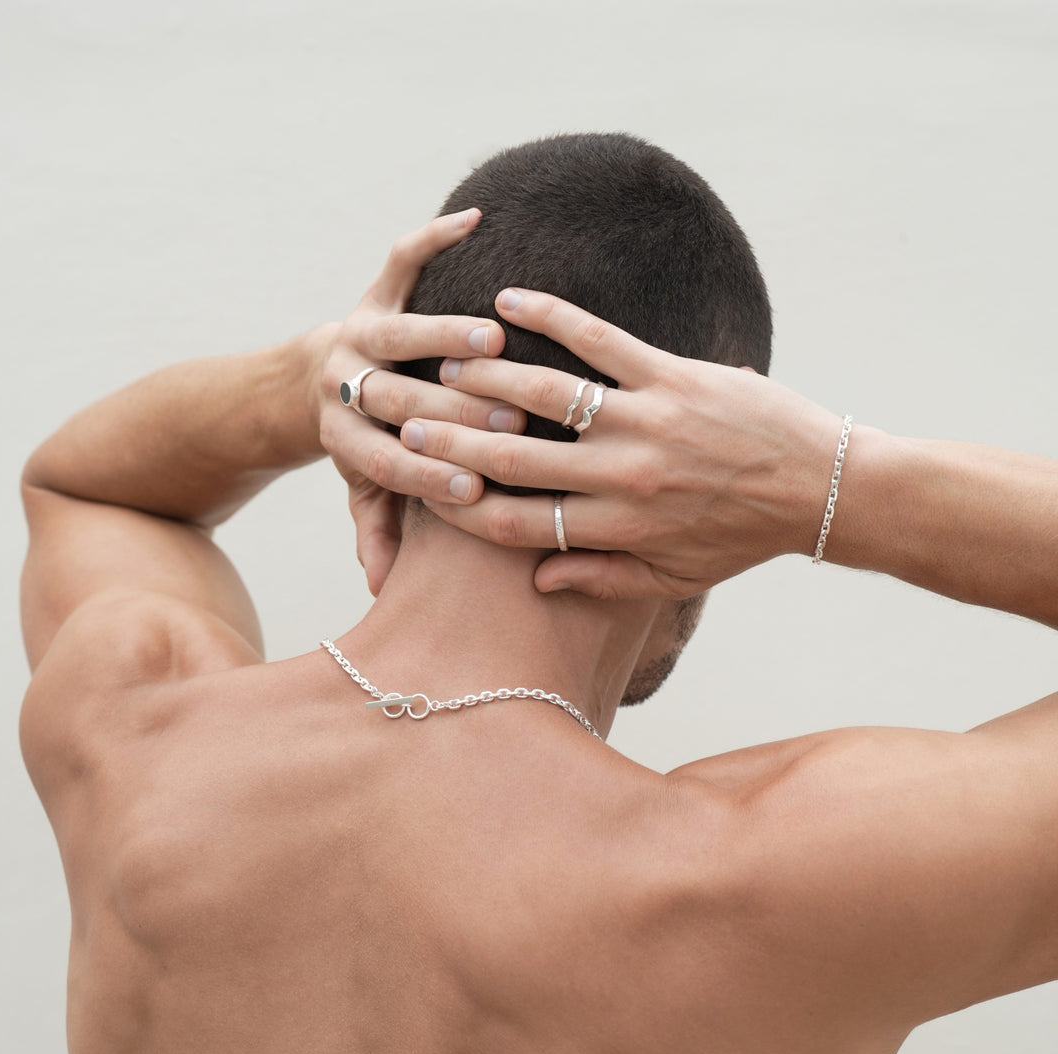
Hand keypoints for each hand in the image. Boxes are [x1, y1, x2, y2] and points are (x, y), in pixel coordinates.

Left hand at [315, 210, 525, 595]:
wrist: (316, 383)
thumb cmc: (365, 446)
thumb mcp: (367, 494)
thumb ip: (379, 533)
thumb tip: (383, 591)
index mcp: (343, 435)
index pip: (386, 462)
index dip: (425, 479)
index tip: (472, 493)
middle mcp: (348, 378)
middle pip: (397, 395)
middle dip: (449, 412)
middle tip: (506, 425)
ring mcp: (361, 328)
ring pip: (399, 325)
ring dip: (444, 333)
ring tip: (494, 342)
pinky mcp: (377, 287)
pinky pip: (403, 257)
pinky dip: (434, 235)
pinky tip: (475, 222)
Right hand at [396, 288, 845, 596]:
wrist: (822, 487)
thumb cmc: (744, 538)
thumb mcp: (676, 578)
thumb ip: (605, 582)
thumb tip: (538, 577)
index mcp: (620, 527)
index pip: (520, 523)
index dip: (462, 508)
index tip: (420, 492)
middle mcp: (624, 474)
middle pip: (514, 457)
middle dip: (452, 441)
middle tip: (404, 420)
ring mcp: (648, 418)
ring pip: (546, 394)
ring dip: (486, 376)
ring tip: (444, 363)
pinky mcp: (673, 374)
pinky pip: (600, 339)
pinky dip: (552, 314)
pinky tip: (510, 299)